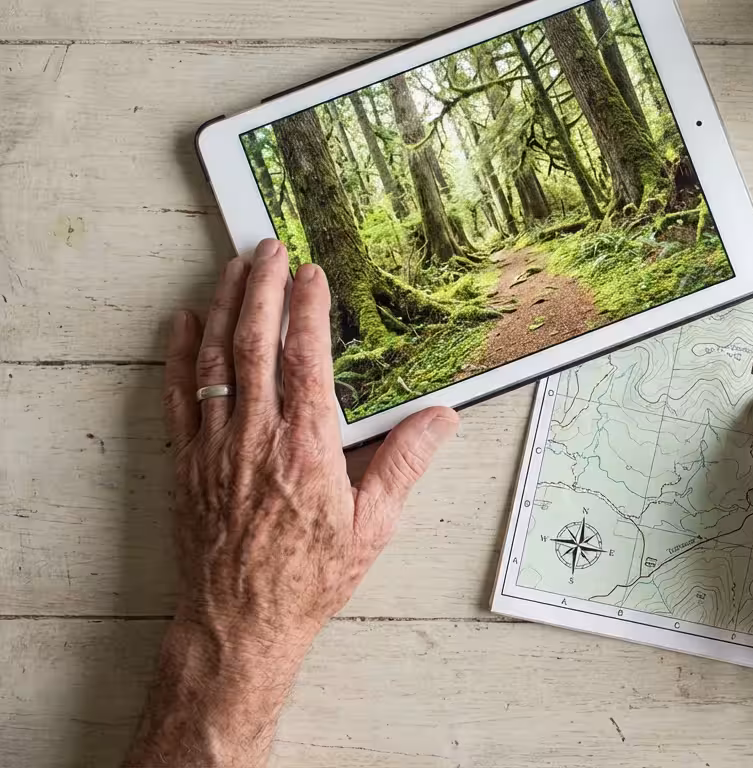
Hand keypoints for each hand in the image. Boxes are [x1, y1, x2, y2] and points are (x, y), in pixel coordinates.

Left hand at [125, 240, 458, 766]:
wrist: (241, 619)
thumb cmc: (310, 576)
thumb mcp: (374, 524)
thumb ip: (405, 462)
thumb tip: (441, 417)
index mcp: (308, 446)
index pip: (306, 358)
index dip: (307, 309)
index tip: (311, 274)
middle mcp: (257, 436)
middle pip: (254, 343)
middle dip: (260, 288)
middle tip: (267, 250)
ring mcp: (216, 445)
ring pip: (214, 359)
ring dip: (222, 307)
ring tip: (232, 270)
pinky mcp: (188, 461)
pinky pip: (178, 394)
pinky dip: (179, 353)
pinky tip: (185, 322)